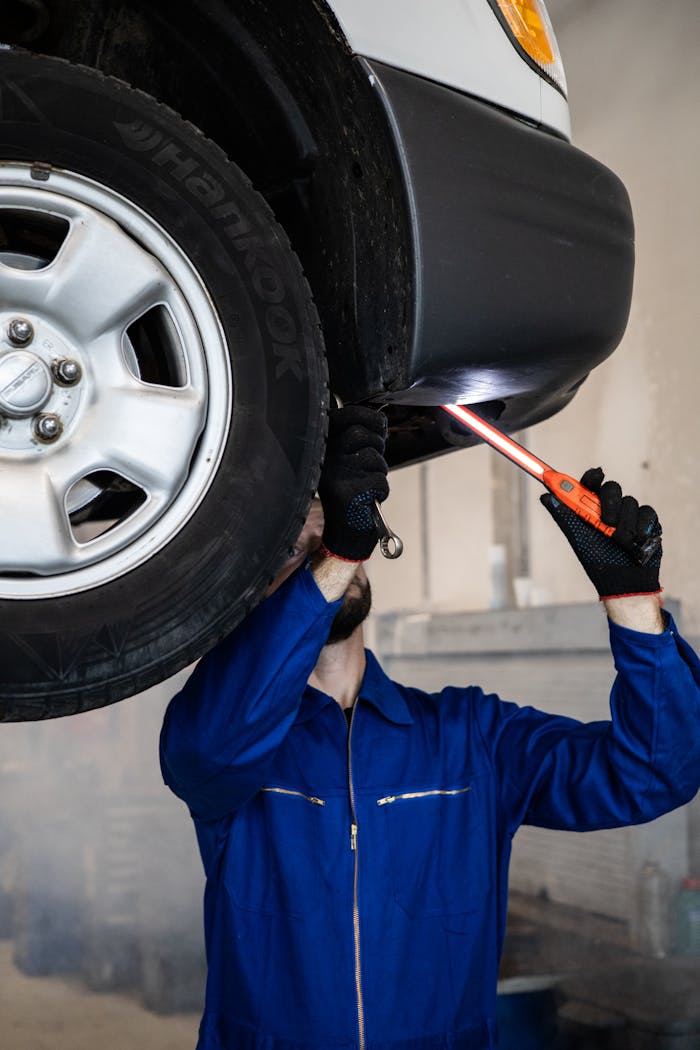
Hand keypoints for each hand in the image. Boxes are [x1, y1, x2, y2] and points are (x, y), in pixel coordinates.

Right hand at [318, 406, 388, 561]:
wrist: (344, 531)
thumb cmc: (351, 492)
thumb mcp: (350, 458)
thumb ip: (360, 437)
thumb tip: (380, 420)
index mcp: (322, 445)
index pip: (346, 415)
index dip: (368, 418)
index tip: (378, 426)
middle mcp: (323, 457)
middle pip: (362, 435)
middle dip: (376, 448)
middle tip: (369, 466)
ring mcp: (333, 474)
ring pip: (374, 458)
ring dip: (378, 472)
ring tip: (364, 485)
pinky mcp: (345, 492)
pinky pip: (379, 481)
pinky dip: (380, 491)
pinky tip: (366, 500)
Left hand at [540, 467, 661, 598]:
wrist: (623, 582)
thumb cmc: (597, 561)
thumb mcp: (578, 538)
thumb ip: (563, 516)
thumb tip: (544, 496)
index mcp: (592, 509)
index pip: (591, 484)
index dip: (592, 476)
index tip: (594, 476)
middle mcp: (611, 508)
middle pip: (612, 488)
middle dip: (610, 503)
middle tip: (607, 522)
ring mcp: (630, 514)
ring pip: (630, 502)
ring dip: (624, 525)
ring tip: (621, 544)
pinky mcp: (648, 521)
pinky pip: (647, 512)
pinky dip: (641, 527)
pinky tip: (637, 541)